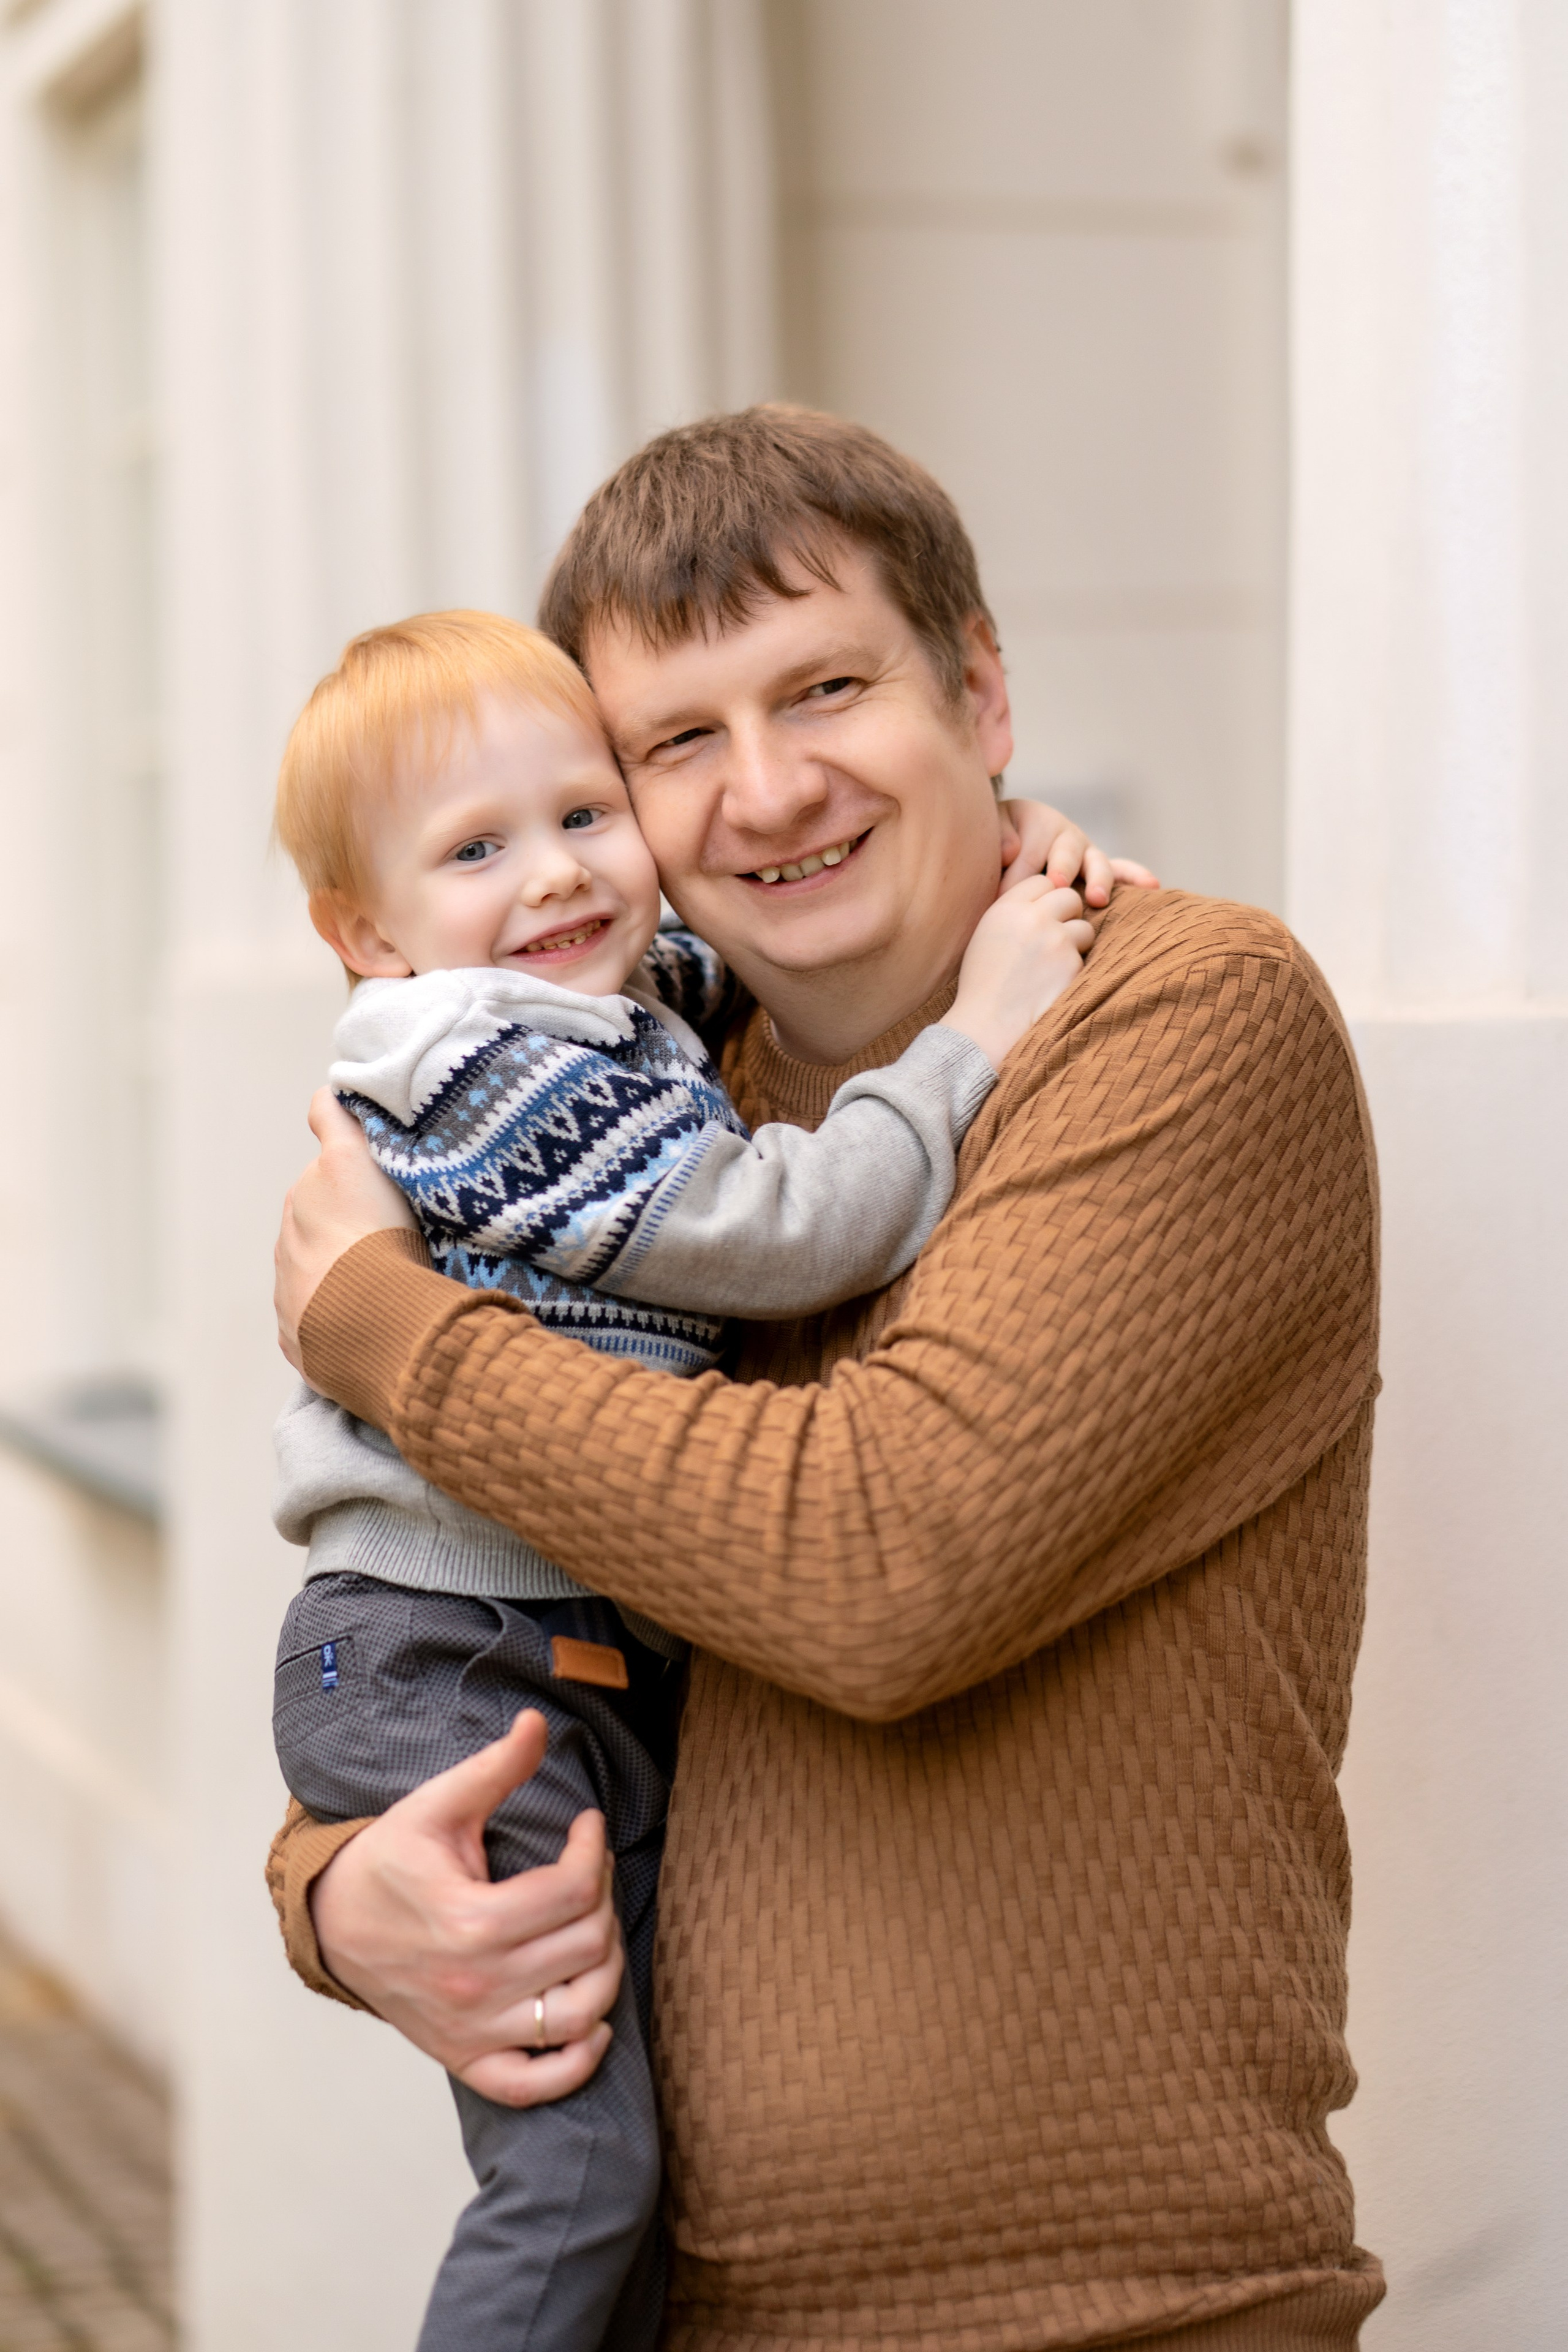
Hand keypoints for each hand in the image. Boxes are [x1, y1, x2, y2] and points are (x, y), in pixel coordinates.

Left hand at [275, 1090, 414, 1371]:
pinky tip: (369, 1319)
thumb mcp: (356, 1158)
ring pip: (319, 1269)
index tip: (372, 1176)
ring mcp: (289, 1288)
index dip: (348, 1165)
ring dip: (344, 1271)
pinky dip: (338, 1316)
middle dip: (349, 1223)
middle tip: (395, 1236)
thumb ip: (336, 1121)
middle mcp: (289, 1234)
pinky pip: (318, 1317)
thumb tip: (321, 1094)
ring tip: (386, 1284)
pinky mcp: (293, 1333)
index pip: (326, 1163)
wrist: (368, 1318)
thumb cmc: (374, 1233)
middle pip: (322, 1219)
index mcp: (307, 1191)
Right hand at [312, 1710, 623, 2106]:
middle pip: (587, 1944)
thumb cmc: (390, 1861)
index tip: (587, 1826)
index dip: (594, 1848)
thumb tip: (536, 1722)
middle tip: (589, 1872)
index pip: (573, 1889)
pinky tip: (591, 2023)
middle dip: (603, 1898)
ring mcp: (471, 2030)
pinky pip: (533, 2083)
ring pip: (579, 2012)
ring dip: (607, 1969)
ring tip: (595, 1929)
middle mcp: (475, 1984)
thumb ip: (493, 1768)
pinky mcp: (465, 2059)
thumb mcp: (435, 1805)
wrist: (333, 1923)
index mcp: (470, 1920)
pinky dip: (575, 2063)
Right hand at [947, 880, 1095, 1068]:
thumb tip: (1045, 897)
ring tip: (1053, 968)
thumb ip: (1013, 912)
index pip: (1041, 881)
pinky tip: (1053, 986)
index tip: (1040, 918)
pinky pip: (1085, 958)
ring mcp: (1055, 939)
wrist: (988, 1027)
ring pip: (1084, 927)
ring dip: (1076, 944)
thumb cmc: (984, 986)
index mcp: (1006, 908)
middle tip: (1055, 939)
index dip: (1044, 899)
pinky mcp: (1072, 964)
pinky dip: (1074, 971)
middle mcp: (1032, 917)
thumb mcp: (987, 936)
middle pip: (1069, 896)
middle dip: (1067, 915)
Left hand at [997, 797, 1159, 906]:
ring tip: (1097, 898)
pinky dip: (1135, 876)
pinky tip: (1152, 885)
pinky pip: (1121, 869)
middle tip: (1056, 885)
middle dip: (1061, 868)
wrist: (1003, 843)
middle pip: (1066, 851)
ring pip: (1096, 862)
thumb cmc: (992, 844)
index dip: (1015, 875)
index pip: (1028, 850)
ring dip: (1098, 879)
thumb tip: (1010, 850)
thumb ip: (996, 836)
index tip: (1001, 896)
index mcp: (1036, 821)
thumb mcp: (987, 832)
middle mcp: (1065, 834)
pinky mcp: (1097, 868)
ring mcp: (1085, 851)